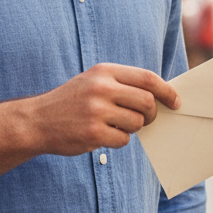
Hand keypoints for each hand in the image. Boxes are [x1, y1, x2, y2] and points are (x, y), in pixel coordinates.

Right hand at [0, 64, 179, 191]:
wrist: (36, 121)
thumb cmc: (72, 101)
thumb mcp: (94, 81)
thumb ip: (123, 84)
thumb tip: (161, 96)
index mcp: (104, 71)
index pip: (147, 78)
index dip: (167, 91)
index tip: (176, 101)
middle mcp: (101, 88)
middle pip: (147, 102)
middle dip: (152, 114)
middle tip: (146, 120)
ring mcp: (96, 111)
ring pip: (136, 123)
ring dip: (131, 128)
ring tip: (113, 125)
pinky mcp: (92, 133)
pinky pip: (123, 140)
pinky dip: (118, 141)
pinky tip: (102, 135)